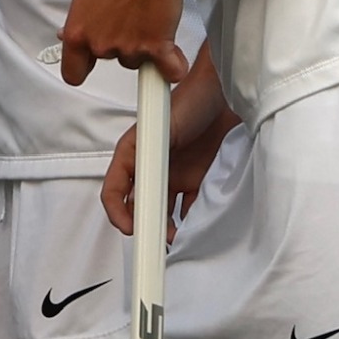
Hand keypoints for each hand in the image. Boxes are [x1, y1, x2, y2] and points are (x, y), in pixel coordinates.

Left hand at [59, 0, 188, 86]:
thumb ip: (80, 21)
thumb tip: (68, 36)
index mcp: (78, 32)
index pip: (72, 72)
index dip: (81, 70)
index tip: (87, 67)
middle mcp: (101, 45)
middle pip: (111, 61)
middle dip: (120, 44)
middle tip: (127, 19)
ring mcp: (130, 49)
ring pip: (138, 61)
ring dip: (145, 47)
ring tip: (147, 18)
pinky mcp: (157, 48)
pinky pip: (168, 72)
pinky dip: (173, 64)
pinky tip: (172, 51)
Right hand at [100, 104, 238, 239]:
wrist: (224, 95)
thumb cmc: (187, 102)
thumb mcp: (161, 129)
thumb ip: (149, 157)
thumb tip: (143, 192)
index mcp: (134, 154)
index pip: (115, 188)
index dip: (117, 211)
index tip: (129, 229)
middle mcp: (152, 168)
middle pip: (139, 205)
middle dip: (144, 226)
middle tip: (156, 244)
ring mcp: (175, 175)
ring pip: (164, 211)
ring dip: (168, 228)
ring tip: (177, 241)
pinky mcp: (198, 179)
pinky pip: (192, 207)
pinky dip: (192, 221)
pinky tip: (198, 228)